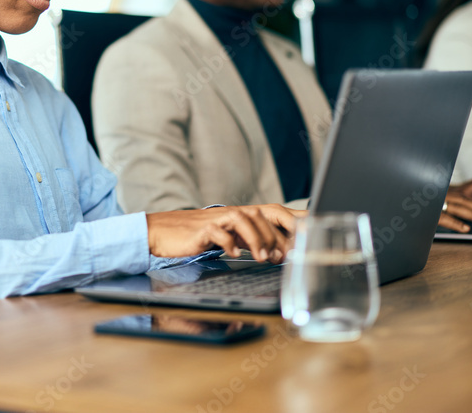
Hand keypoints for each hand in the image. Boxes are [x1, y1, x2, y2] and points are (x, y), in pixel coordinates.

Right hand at [145, 204, 301, 262]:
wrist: (161, 231)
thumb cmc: (197, 235)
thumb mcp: (229, 236)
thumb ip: (250, 239)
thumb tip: (279, 251)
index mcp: (241, 215)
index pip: (273, 211)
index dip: (293, 220)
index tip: (310, 233)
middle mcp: (232, 213)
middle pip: (263, 215)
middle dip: (277, 236)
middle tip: (284, 257)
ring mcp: (217, 219)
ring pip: (244, 220)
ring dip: (257, 240)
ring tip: (262, 258)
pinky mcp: (201, 229)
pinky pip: (220, 232)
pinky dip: (230, 243)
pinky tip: (234, 254)